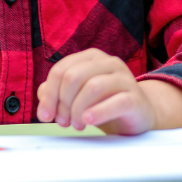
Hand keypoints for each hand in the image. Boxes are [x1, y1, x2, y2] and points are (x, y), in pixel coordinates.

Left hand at [37, 48, 181, 133]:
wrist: (137, 115)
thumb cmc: (103, 102)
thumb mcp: (77, 95)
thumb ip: (56, 92)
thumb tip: (43, 97)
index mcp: (90, 57)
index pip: (60, 70)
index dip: (49, 94)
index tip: (45, 115)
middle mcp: (107, 62)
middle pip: (73, 76)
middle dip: (62, 102)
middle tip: (62, 122)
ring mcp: (124, 77)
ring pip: (92, 86)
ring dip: (78, 109)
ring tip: (76, 124)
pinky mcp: (136, 97)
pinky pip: (116, 101)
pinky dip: (98, 111)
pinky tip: (89, 120)